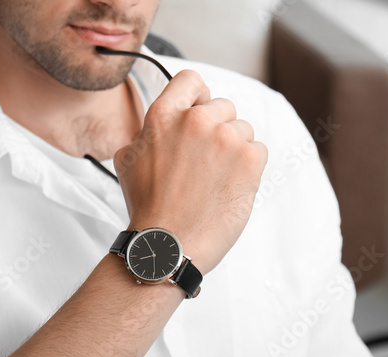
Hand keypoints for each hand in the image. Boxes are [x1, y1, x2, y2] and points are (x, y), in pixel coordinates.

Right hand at [114, 69, 267, 274]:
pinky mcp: (251, 159)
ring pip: (243, 130)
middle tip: (205, 163)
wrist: (169, 245)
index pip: (190, 80)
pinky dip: (249, 169)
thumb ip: (148, 132)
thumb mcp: (128, 160)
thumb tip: (160, 124)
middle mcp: (197, 120)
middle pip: (223, 107)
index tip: (198, 112)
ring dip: (234, 151)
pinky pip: (259, 150)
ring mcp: (226, 138)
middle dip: (217, 131)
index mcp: (164, 115)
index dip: (197, 96)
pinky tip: (229, 187)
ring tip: (215, 181)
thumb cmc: (148, 209)